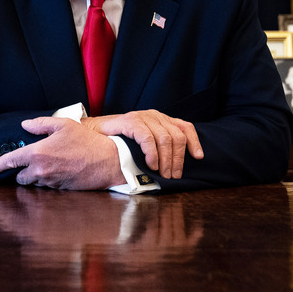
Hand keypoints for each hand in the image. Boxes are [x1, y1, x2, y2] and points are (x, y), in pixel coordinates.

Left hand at [0, 117, 126, 189]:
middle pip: (20, 178)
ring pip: (34, 183)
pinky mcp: (59, 190)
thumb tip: (25, 125)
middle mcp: (40, 170)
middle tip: (32, 162)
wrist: (107, 161)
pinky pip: (47, 187)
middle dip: (22, 172)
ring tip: (50, 164)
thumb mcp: (64, 125)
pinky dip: (48, 180)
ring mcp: (50, 182)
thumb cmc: (86, 140)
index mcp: (37, 153)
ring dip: (36, 176)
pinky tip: (59, 171)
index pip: (10, 161)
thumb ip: (41, 124)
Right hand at [82, 110, 203, 178]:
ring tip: (162, 173)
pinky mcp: (131, 121)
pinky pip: (148, 138)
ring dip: (166, 160)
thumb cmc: (120, 141)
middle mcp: (155, 116)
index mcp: (161, 120)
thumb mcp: (145, 143)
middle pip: (177, 137)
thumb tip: (175, 166)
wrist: (93, 133)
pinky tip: (151, 164)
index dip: (194, 142)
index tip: (198, 157)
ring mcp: (143, 117)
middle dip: (178, 159)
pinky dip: (152, 153)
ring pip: (165, 138)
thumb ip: (159, 147)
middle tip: (173, 176)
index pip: (185, 127)